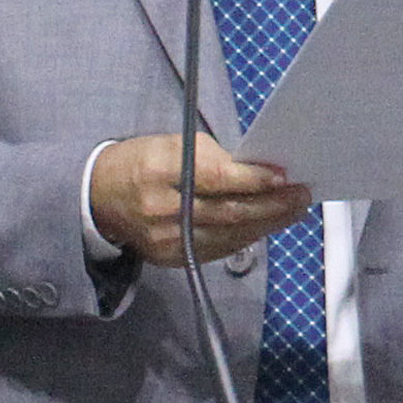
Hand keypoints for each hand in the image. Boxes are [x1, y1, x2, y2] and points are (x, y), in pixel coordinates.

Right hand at [86, 131, 310, 271]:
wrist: (102, 196)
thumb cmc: (146, 161)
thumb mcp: (175, 144)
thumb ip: (217, 158)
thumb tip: (261, 172)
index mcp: (161, 171)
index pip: (216, 178)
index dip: (253, 180)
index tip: (283, 177)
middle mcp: (162, 210)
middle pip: (227, 213)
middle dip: (271, 205)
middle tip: (301, 196)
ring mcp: (165, 240)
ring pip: (227, 236)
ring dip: (266, 224)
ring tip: (293, 211)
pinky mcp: (170, 259)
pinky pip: (217, 250)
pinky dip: (246, 237)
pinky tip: (265, 225)